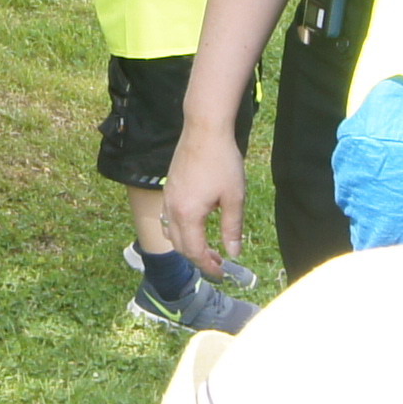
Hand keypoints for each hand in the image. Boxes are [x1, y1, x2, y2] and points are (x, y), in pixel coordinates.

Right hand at [153, 119, 245, 272]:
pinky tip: (196, 225)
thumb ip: (232, 228)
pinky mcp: (169, 189)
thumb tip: (234, 253)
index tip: (221, 273)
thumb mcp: (234, 197)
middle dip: (198, 258)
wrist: (205, 130)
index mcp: (188, 215)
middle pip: (180, 246)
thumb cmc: (222, 162)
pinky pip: (168, 219)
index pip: (195, 252)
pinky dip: (180, 230)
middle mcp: (172, 209)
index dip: (208, 266)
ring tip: (207, 247)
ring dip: (188, 245)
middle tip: (218, 263)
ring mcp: (168, 198)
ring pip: (171, 233)